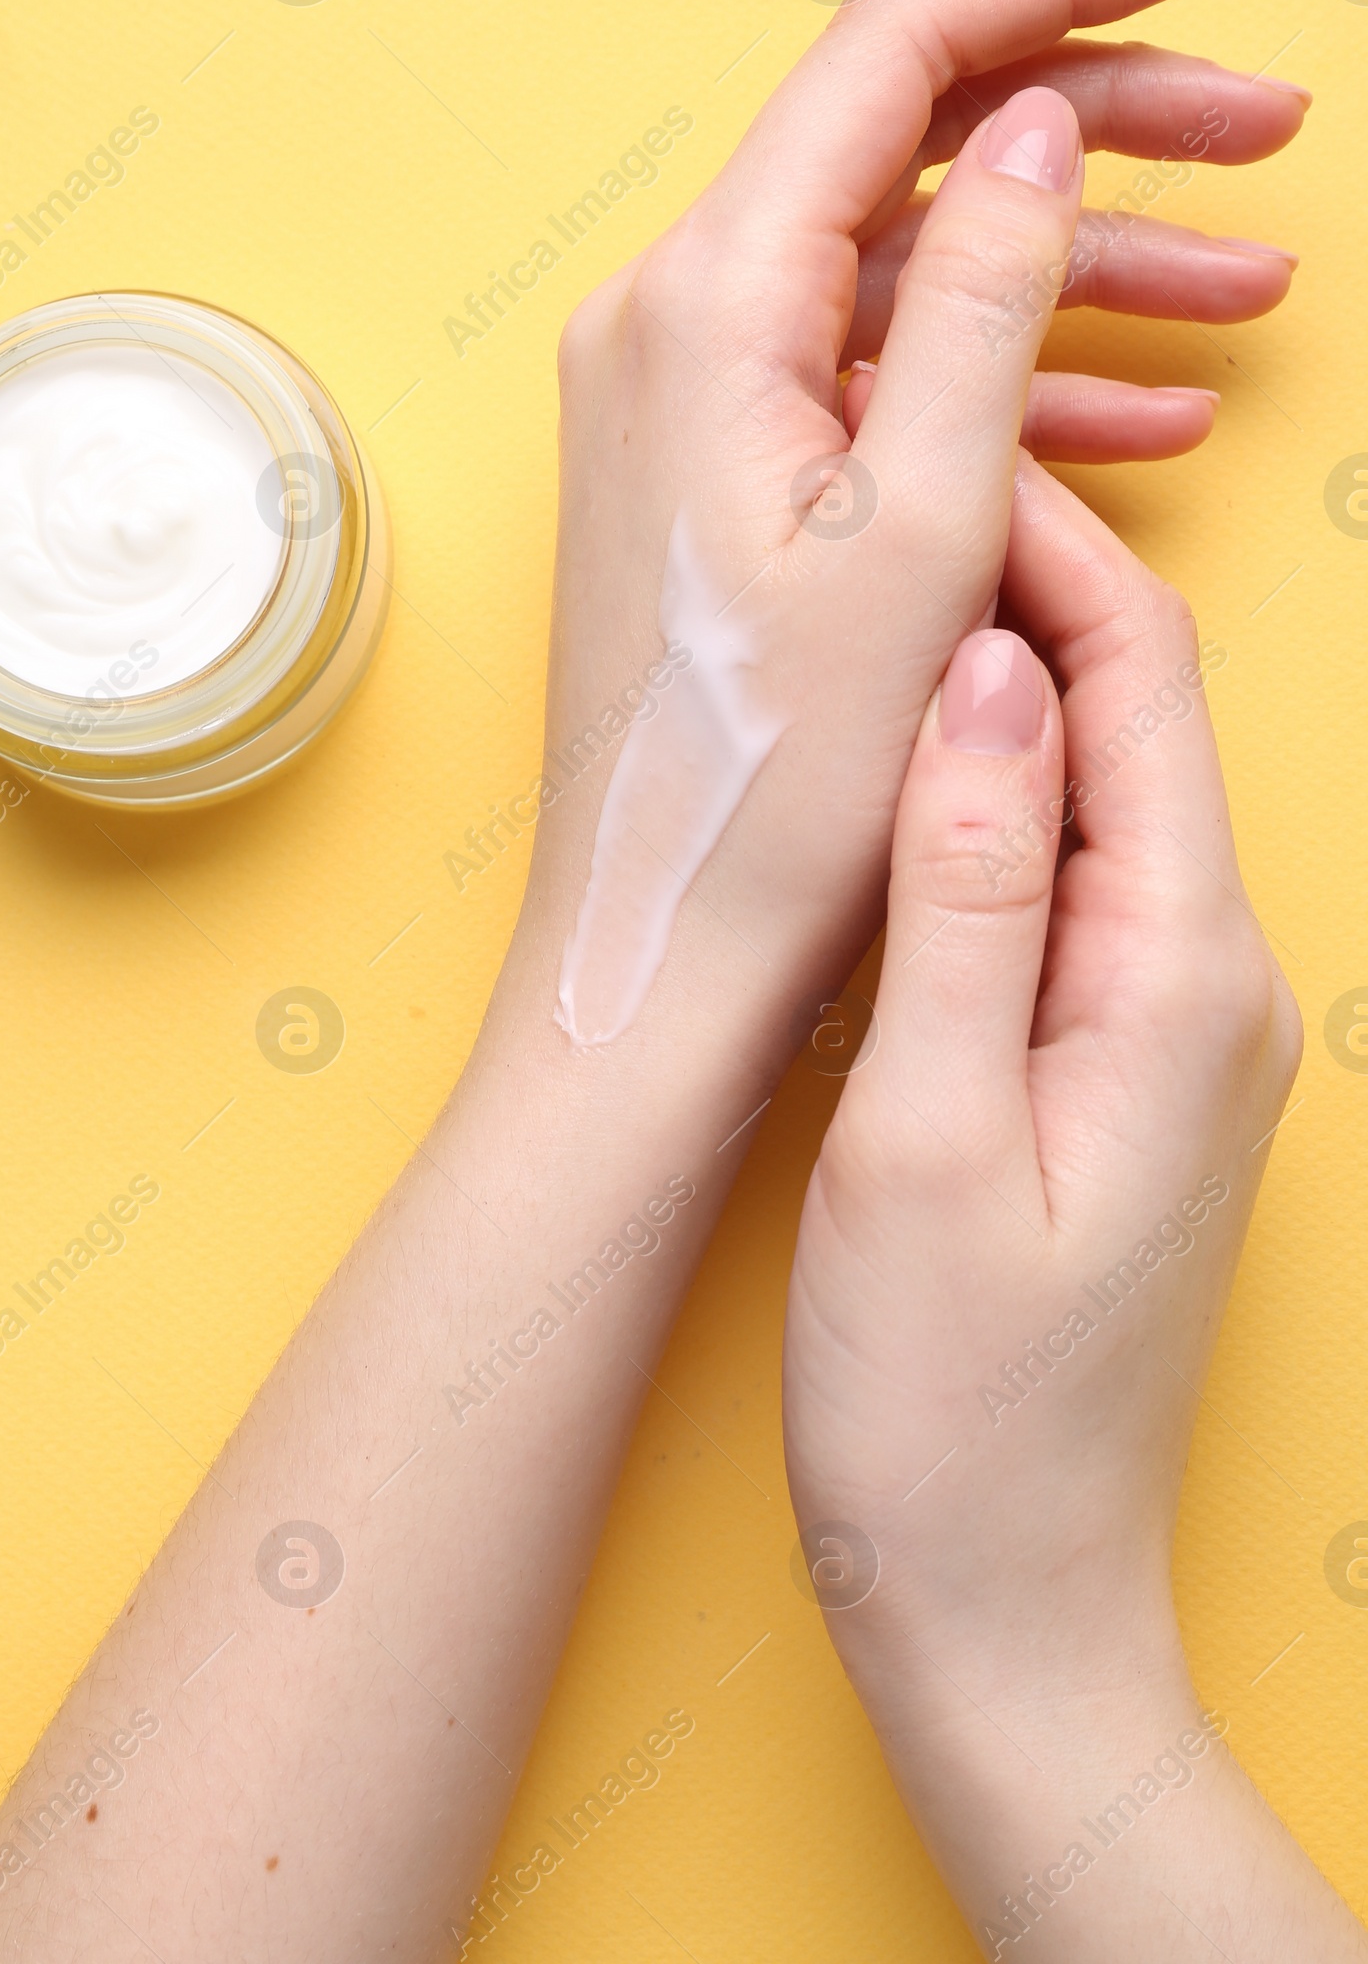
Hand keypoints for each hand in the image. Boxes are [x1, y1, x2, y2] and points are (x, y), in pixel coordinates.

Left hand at [514, 0, 1304, 1067]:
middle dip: (1101, 129)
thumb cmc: (776, 781)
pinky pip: (881, 389)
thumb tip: (1032, 120)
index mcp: (707, 302)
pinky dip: (1009, 391)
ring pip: (916, 278)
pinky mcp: (721, 477)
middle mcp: (676, 323)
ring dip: (1081, 276)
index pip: (894, 58)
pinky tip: (1152, 420)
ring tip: (1253, 299)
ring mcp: (693, 400)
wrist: (667, 955)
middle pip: (914, 154)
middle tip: (1273, 134)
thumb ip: (982, 297)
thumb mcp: (922, 524)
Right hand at [781, 466, 1360, 1958]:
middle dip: (1012, 591)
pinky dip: (987, 802)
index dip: (1030, 550)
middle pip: (1127, 718)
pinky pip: (1069, 882)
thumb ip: (964, 892)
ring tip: (859, 615)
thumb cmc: (947, 1406)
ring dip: (992, 690)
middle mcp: (1210, 981)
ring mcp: (1174, 1030)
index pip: (1131, 683)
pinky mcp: (1118, 1073)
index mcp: (1180, 973)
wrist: (1008, 1609)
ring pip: (1095, 792)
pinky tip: (894, 788)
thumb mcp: (921, 1134)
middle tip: (864, 504)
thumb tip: (983, 672)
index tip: (912, 460)